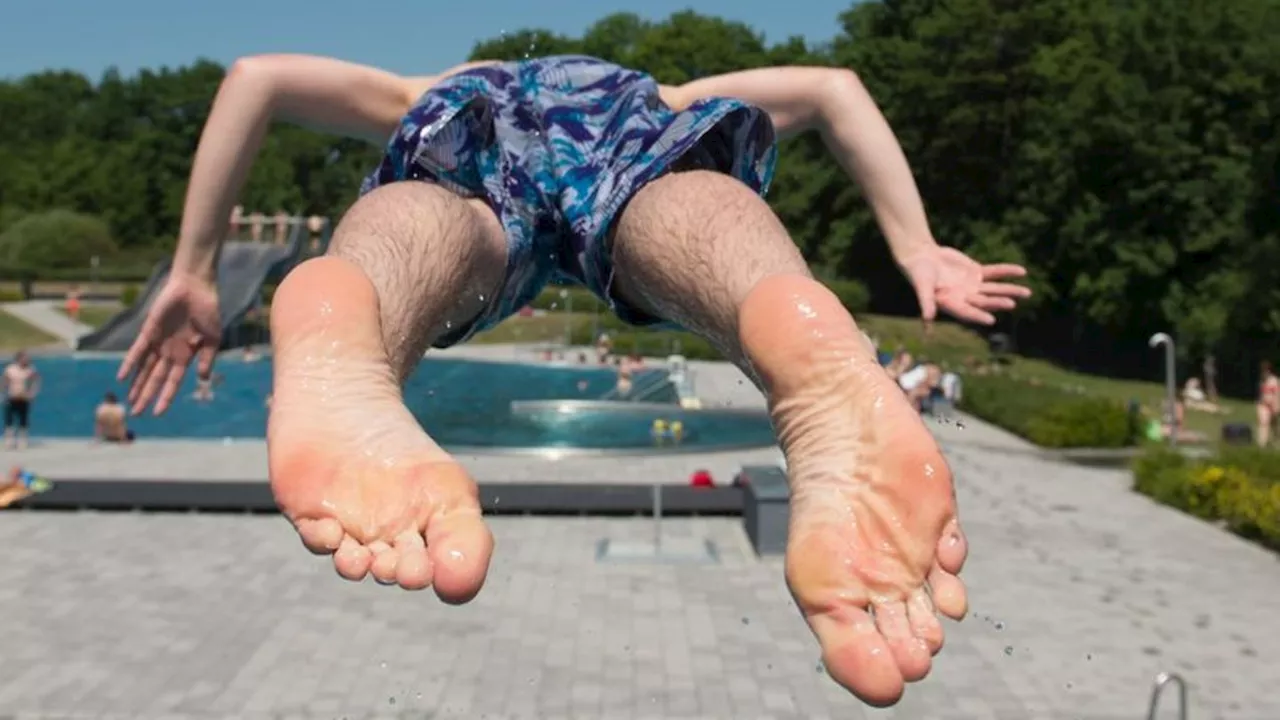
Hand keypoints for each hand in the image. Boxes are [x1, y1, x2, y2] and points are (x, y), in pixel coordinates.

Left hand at [117, 272, 221, 414]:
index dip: (165, 397)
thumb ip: (208, 358)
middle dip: (146, 395)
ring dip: (137, 384)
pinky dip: (129, 364)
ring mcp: (158, 342)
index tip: (157, 413)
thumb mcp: (214, 338)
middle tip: (136, 413)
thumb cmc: (208, 311)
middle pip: (155, 379)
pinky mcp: (148, 331)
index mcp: (186, 356)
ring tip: (129, 400)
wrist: (196, 287)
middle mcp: (169, 352)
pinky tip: (121, 377)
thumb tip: (203, 379)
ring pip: (144, 369)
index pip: (173, 382)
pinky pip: (137, 350)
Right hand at [897, 246, 1031, 325]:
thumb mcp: (922, 288)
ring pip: (994, 288)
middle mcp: (965, 298)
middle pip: (984, 301)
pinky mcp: (976, 272)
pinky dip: (1007, 271)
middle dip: (998, 302)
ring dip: (1009, 290)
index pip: (967, 312)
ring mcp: (972, 286)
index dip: (978, 315)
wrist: (921, 256)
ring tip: (1027, 293)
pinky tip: (1022, 271)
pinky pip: (995, 272)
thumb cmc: (918, 273)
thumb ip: (926, 303)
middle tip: (1012, 303)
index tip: (991, 320)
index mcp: (951, 304)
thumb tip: (927, 321)